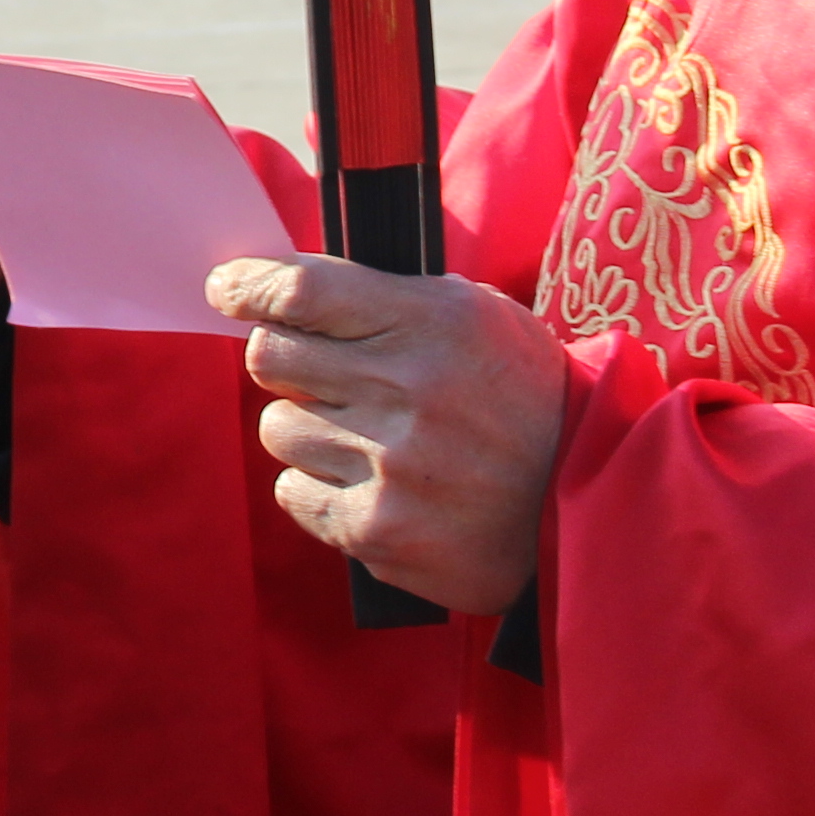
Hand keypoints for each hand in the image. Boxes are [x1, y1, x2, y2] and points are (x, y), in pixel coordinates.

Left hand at [225, 254, 573, 615]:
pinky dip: (319, 489)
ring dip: (308, 430)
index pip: (303, 290)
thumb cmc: (525, 400)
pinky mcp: (377, 528)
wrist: (587, 503)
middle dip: (284, 361)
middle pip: (271, 356)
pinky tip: (371, 486)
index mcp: (433, 321)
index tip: (226, 290)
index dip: (249, 286)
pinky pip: (294, 493)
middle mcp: (407, 388)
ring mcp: (389, 464)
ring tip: (368, 440)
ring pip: (278, 428)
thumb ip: (391, 298)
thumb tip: (288, 289)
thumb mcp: (479, 318)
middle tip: (321, 375)